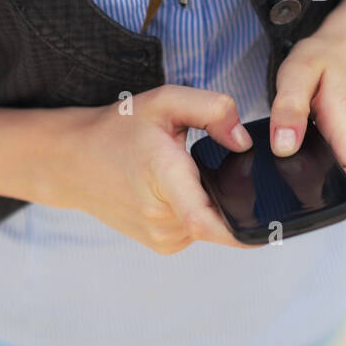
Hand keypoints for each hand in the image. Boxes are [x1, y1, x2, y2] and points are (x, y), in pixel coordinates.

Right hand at [28, 86, 257, 253]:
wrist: (72, 162)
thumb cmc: (119, 128)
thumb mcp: (165, 101)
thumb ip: (213, 109)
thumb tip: (243, 142)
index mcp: (163, 178)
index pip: (206, 220)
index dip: (245, 227)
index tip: (273, 221)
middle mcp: (162, 217)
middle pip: (222, 217)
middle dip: (235, 195)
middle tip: (223, 166)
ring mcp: (161, 236)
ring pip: (212, 223)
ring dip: (215, 201)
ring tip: (192, 172)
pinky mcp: (163, 244)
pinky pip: (199, 228)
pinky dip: (202, 209)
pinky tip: (184, 188)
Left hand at [268, 16, 345, 193]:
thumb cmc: (327, 58)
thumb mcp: (299, 71)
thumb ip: (290, 107)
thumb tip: (284, 147)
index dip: (328, 196)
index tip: (296, 191)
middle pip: (345, 188)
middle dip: (315, 191)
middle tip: (282, 176)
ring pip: (343, 180)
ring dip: (318, 178)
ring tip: (289, 164)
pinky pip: (342, 169)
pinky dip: (323, 167)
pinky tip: (301, 154)